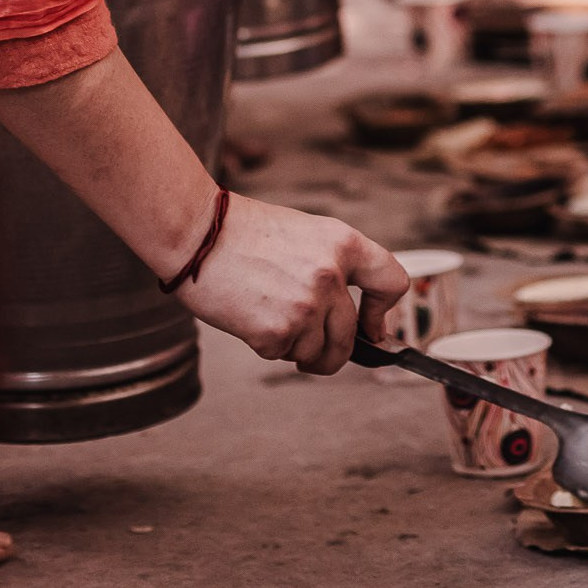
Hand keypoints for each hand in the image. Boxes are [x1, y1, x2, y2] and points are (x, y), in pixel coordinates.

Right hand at [180, 196, 408, 374]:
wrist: (195, 233)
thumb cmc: (242, 232)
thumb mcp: (303, 235)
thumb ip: (331, 267)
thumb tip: (347, 314)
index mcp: (342, 243)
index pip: (392, 281)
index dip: (383, 312)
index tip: (372, 328)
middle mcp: (331, 274)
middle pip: (351, 335)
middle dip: (332, 350)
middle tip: (311, 350)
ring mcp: (306, 305)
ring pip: (318, 352)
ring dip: (297, 349)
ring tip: (269, 319)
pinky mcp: (277, 331)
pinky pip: (284, 355)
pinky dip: (268, 346)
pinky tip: (250, 319)